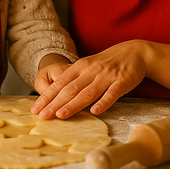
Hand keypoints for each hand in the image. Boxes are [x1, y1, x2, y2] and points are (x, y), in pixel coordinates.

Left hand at [31, 40, 150, 119]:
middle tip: (43, 116)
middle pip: (70, 88)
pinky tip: (95, 111)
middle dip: (55, 103)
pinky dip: (103, 102)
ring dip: (73, 104)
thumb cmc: (108, 62)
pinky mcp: (122, 82)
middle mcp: (91, 70)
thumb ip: (75, 79)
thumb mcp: (89, 66)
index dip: (47, 96)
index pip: (60, 83)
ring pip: (88, 92)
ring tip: (61, 115)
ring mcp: (106, 76)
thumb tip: (57, 97)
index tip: (36, 109)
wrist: (134, 52)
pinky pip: (111, 93)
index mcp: (81, 66)